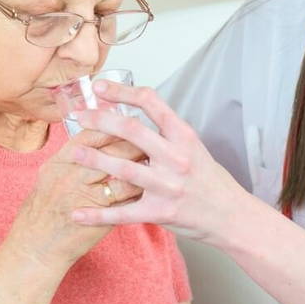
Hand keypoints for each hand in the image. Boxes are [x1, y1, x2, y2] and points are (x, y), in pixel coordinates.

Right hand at [6, 128, 144, 270]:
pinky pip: (128, 198)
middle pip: (113, 148)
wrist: (35, 245)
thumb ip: (72, 154)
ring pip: (125, 171)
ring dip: (143, 164)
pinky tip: (151, 185)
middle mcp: (73, 175)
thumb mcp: (50, 173)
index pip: (92, 133)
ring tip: (155, 158)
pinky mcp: (101, 217)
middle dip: (135, 140)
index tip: (128, 119)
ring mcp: (87, 196)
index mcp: (61, 161)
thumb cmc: (42, 208)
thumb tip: (95, 132)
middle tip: (151, 135)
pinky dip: (141, 189)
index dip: (113, 124)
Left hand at [69, 82, 246, 242]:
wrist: (231, 215)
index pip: (151, 102)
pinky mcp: (160, 212)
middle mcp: (176, 158)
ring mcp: (168, 186)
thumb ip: (166, 133)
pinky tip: (77, 214)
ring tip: (73, 153)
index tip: (99, 87)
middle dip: (100, 120)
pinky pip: (123, 213)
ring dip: (94, 159)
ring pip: (123, 169)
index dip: (122, 91)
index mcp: (183, 136)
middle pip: (131, 130)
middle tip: (79, 116)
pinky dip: (97, 215)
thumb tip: (132, 113)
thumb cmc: (210, 179)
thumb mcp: (193, 147)